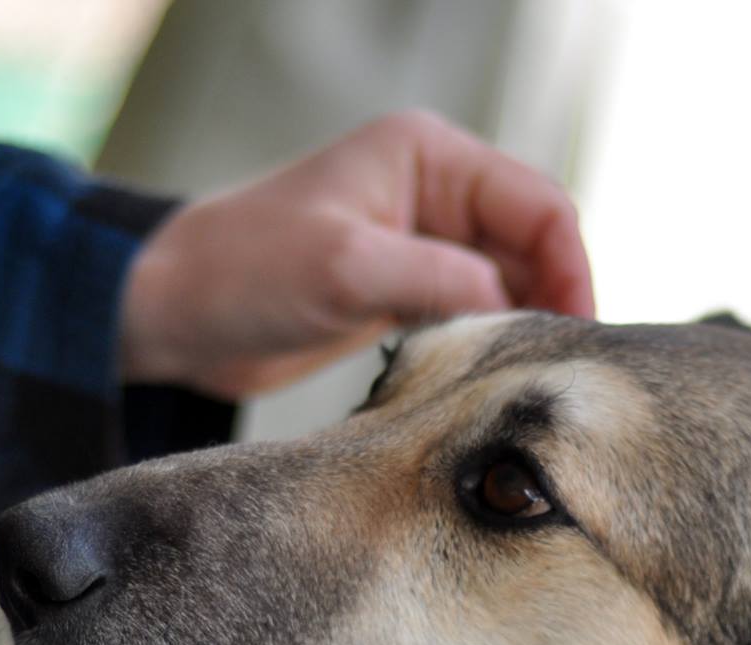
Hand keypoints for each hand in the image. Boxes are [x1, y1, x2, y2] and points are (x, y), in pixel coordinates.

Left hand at [120, 110, 593, 399]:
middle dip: (557, 299)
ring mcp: (423, 243)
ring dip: (527, 326)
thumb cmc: (243, 271)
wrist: (173, 313)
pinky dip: (493, 343)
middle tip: (563, 370)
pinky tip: (496, 382)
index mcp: (428, 156)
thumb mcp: (345, 270)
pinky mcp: (406, 290)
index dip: (570, 266)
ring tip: (533, 381)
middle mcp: (435, 192)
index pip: (537, 203)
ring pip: (512, 283)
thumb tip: (516, 307)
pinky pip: (477, 313)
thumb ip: (437, 281)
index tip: (576, 332)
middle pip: (535, 243)